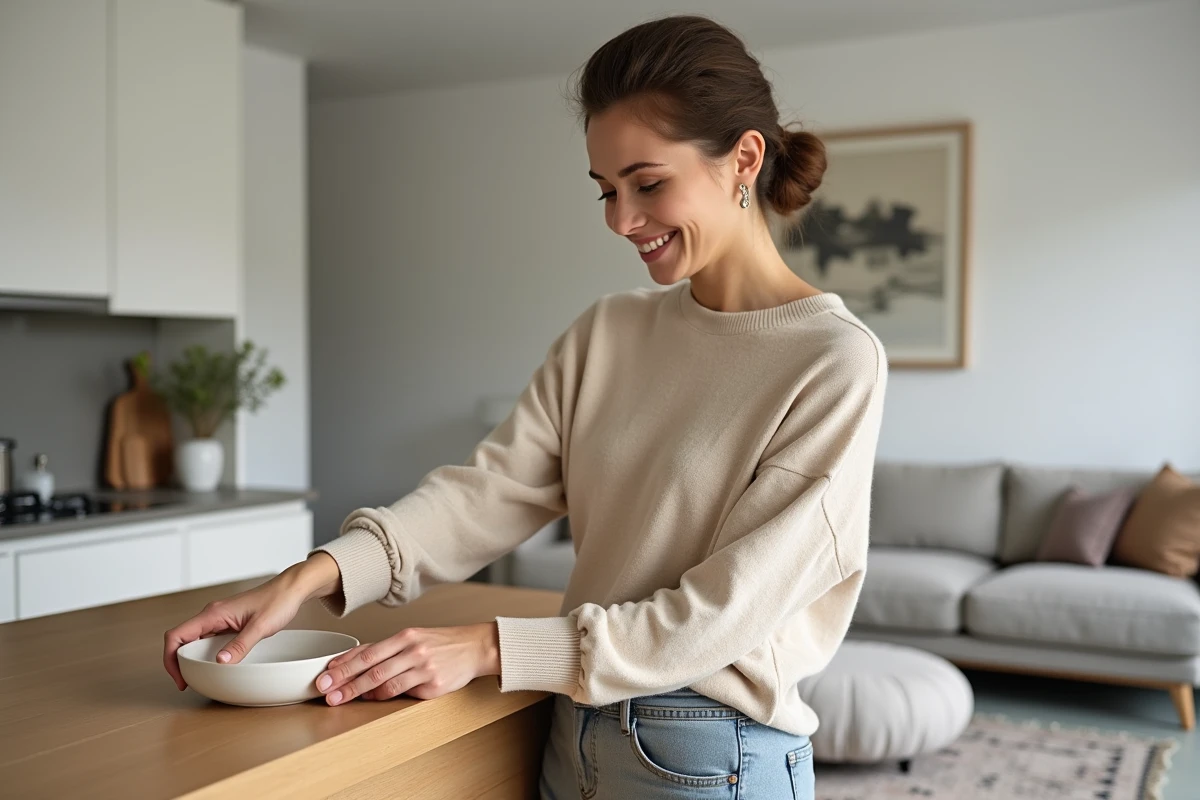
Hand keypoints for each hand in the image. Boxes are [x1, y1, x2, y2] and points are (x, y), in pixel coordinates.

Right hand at [163, 552, 341, 689]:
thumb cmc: (278, 601)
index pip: (177, 635)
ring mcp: (220, 618)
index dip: (171, 658)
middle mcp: (212, 614)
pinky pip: (209, 639)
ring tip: (199, 676)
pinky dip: (205, 653)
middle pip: (181, 639)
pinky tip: (216, 664)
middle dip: (179, 661)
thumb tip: (220, 663)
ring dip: (192, 658)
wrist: (291, 589)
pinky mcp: (229, 622)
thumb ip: (240, 645)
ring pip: (195, 640)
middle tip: (188, 682)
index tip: (180, 678)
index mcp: (213, 613)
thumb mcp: (260, 627)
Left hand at [314, 622, 500, 704]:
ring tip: (341, 699)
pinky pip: (403, 692)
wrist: (475, 647)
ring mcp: (423, 668)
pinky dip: (384, 696)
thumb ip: (386, 651)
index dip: (344, 663)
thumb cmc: (441, 643)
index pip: (368, 651)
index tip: (325, 672)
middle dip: (344, 680)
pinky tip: (373, 698)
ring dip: (359, 692)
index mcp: (406, 636)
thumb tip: (355, 663)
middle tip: (325, 690)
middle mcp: (413, 650)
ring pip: (384, 682)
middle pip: (371, 667)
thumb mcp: (414, 638)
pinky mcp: (433, 685)